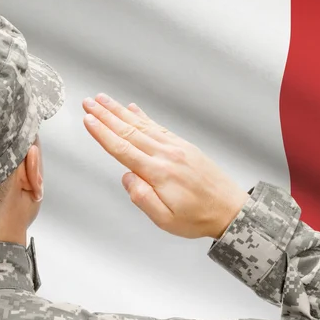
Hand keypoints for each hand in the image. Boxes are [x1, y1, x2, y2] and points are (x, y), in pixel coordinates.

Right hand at [82, 94, 249, 239]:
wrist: (231, 210)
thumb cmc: (198, 218)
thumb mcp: (165, 219)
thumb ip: (142, 198)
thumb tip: (126, 177)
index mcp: (158, 173)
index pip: (123, 149)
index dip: (103, 134)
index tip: (88, 120)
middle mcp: (166, 155)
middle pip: (129, 131)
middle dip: (106, 116)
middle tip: (88, 102)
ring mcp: (176, 148)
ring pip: (142, 125)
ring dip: (120, 111)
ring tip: (104, 100)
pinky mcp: (184, 146)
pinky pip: (159, 127)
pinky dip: (144, 117)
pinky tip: (133, 109)